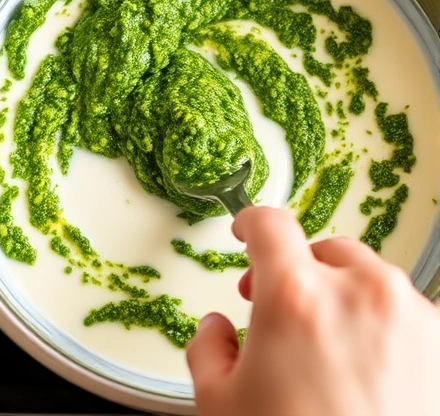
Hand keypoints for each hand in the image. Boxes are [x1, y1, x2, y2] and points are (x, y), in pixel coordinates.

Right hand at [187, 206, 439, 415]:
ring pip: (371, 280)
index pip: (270, 225)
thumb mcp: (218, 402)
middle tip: (276, 306)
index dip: (250, 222)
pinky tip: (363, 371)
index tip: (246, 230)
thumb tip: (215, 331)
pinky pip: (408, 316)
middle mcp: (360, 293)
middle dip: (298, 270)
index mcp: (295, 296)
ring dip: (344, 297)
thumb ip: (207, 349)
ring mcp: (412, 318)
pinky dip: (383, 328)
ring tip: (324, 346)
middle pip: (325, 249)